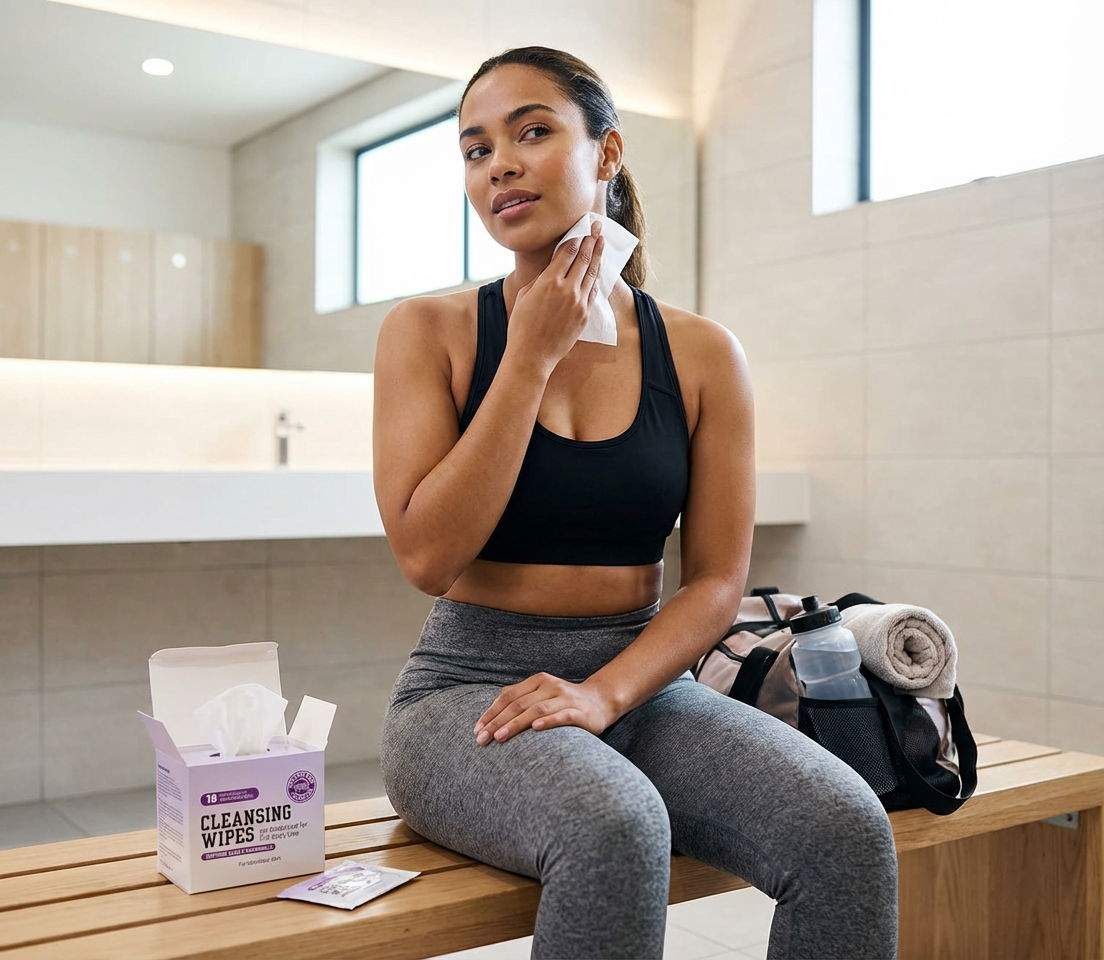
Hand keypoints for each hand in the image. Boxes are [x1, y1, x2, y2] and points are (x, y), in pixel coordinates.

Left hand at [473, 672, 618, 744]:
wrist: (601, 701)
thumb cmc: (564, 702)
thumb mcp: (541, 695)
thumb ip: (520, 699)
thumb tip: (491, 713)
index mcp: (537, 681)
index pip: (508, 696)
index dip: (491, 712)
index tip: (476, 730)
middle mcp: (550, 686)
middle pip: (518, 704)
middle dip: (497, 722)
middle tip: (482, 739)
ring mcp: (565, 698)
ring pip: (536, 710)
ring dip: (515, 724)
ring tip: (500, 737)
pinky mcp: (580, 712)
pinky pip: (562, 716)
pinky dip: (548, 722)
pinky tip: (535, 729)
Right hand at [505, 221, 604, 373]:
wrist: (532, 355)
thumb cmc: (521, 326)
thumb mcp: (524, 296)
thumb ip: (541, 279)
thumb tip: (553, 269)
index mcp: (549, 281)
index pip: (567, 252)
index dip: (576, 237)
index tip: (582, 227)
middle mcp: (567, 289)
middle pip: (583, 257)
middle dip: (591, 239)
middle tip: (597, 226)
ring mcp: (579, 302)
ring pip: (592, 272)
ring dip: (598, 255)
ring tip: (602, 241)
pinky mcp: (584, 315)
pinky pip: (593, 291)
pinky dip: (596, 277)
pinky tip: (598, 268)